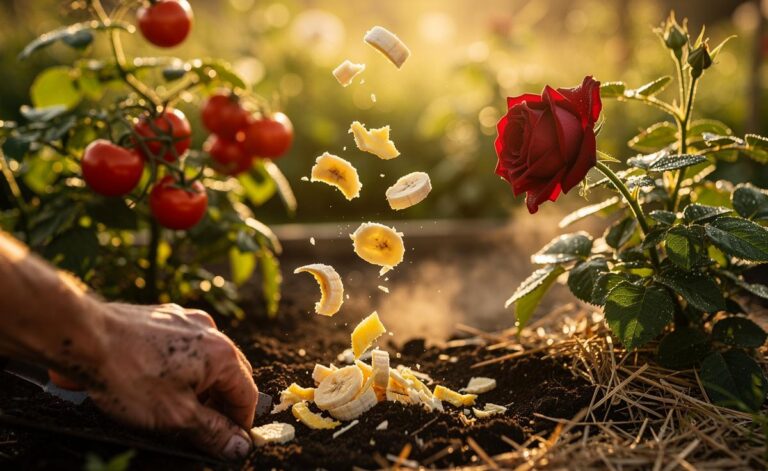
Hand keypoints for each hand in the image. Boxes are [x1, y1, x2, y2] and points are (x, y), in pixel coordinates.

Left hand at [89, 303, 257, 459]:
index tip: (227, 444)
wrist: (82, 337)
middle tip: (201, 429)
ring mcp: (185, 320)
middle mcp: (210, 330)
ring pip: (206, 359)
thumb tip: (240, 447)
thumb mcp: (175, 416)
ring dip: (200, 385)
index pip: (246, 395)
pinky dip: (180, 367)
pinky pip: (183, 347)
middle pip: (230, 374)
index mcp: (221, 353)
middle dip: (220, 404)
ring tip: (174, 406)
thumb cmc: (128, 376)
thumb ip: (213, 432)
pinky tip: (157, 382)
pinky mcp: (163, 316)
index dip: (239, 424)